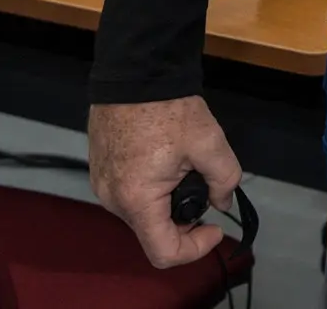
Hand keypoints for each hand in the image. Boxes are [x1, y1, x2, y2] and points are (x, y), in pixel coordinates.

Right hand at [89, 97, 242, 267]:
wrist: (136, 74)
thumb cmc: (168, 108)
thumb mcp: (210, 142)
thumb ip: (225, 178)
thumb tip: (223, 201)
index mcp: (137, 200)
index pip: (163, 252)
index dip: (195, 249)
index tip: (216, 228)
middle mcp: (113, 200)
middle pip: (154, 230)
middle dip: (185, 216)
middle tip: (204, 184)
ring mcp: (103, 186)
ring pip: (144, 211)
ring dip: (170, 199)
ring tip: (185, 164)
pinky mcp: (102, 171)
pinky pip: (131, 193)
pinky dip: (154, 187)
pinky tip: (168, 158)